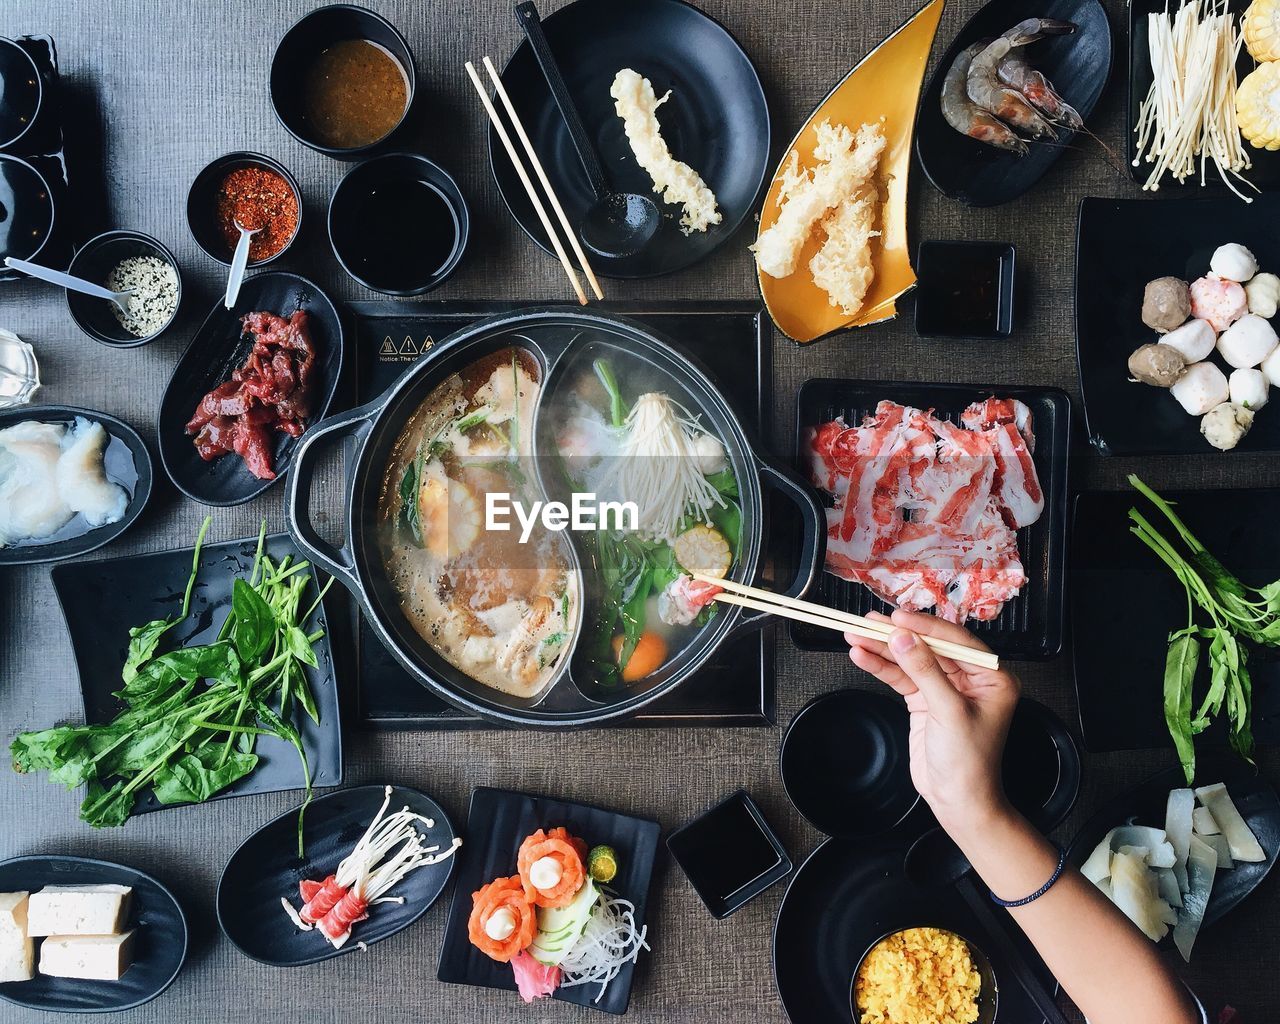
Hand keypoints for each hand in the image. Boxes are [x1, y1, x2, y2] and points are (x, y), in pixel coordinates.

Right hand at [845, 609, 1020, 834]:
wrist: (958, 801)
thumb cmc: (969, 763)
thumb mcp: (949, 711)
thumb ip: (925, 671)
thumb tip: (903, 639)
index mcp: (991, 677)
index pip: (955, 641)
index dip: (924, 628)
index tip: (897, 618)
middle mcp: (969, 678)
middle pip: (929, 647)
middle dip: (898, 635)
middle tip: (870, 621)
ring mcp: (944, 689)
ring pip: (910, 660)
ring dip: (883, 649)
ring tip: (856, 634)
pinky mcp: (924, 701)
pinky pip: (900, 677)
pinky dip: (881, 667)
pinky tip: (862, 655)